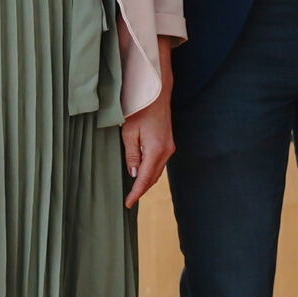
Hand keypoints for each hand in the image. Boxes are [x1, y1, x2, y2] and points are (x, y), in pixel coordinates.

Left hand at [121, 33, 175, 206]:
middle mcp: (166, 151)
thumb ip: (131, 155)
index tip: (127, 204)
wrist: (156, 92)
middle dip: (141, 190)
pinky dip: (149, 171)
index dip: (135, 193)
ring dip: (145, 180)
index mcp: (156, 150)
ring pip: (156, 171)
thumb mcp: (128, 132)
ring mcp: (169, 147)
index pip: (144, 179)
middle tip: (128, 200)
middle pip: (152, 178)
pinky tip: (140, 173)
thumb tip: (133, 174)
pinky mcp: (168, 143)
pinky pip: (158, 163)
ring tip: (132, 190)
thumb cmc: (139, 109)